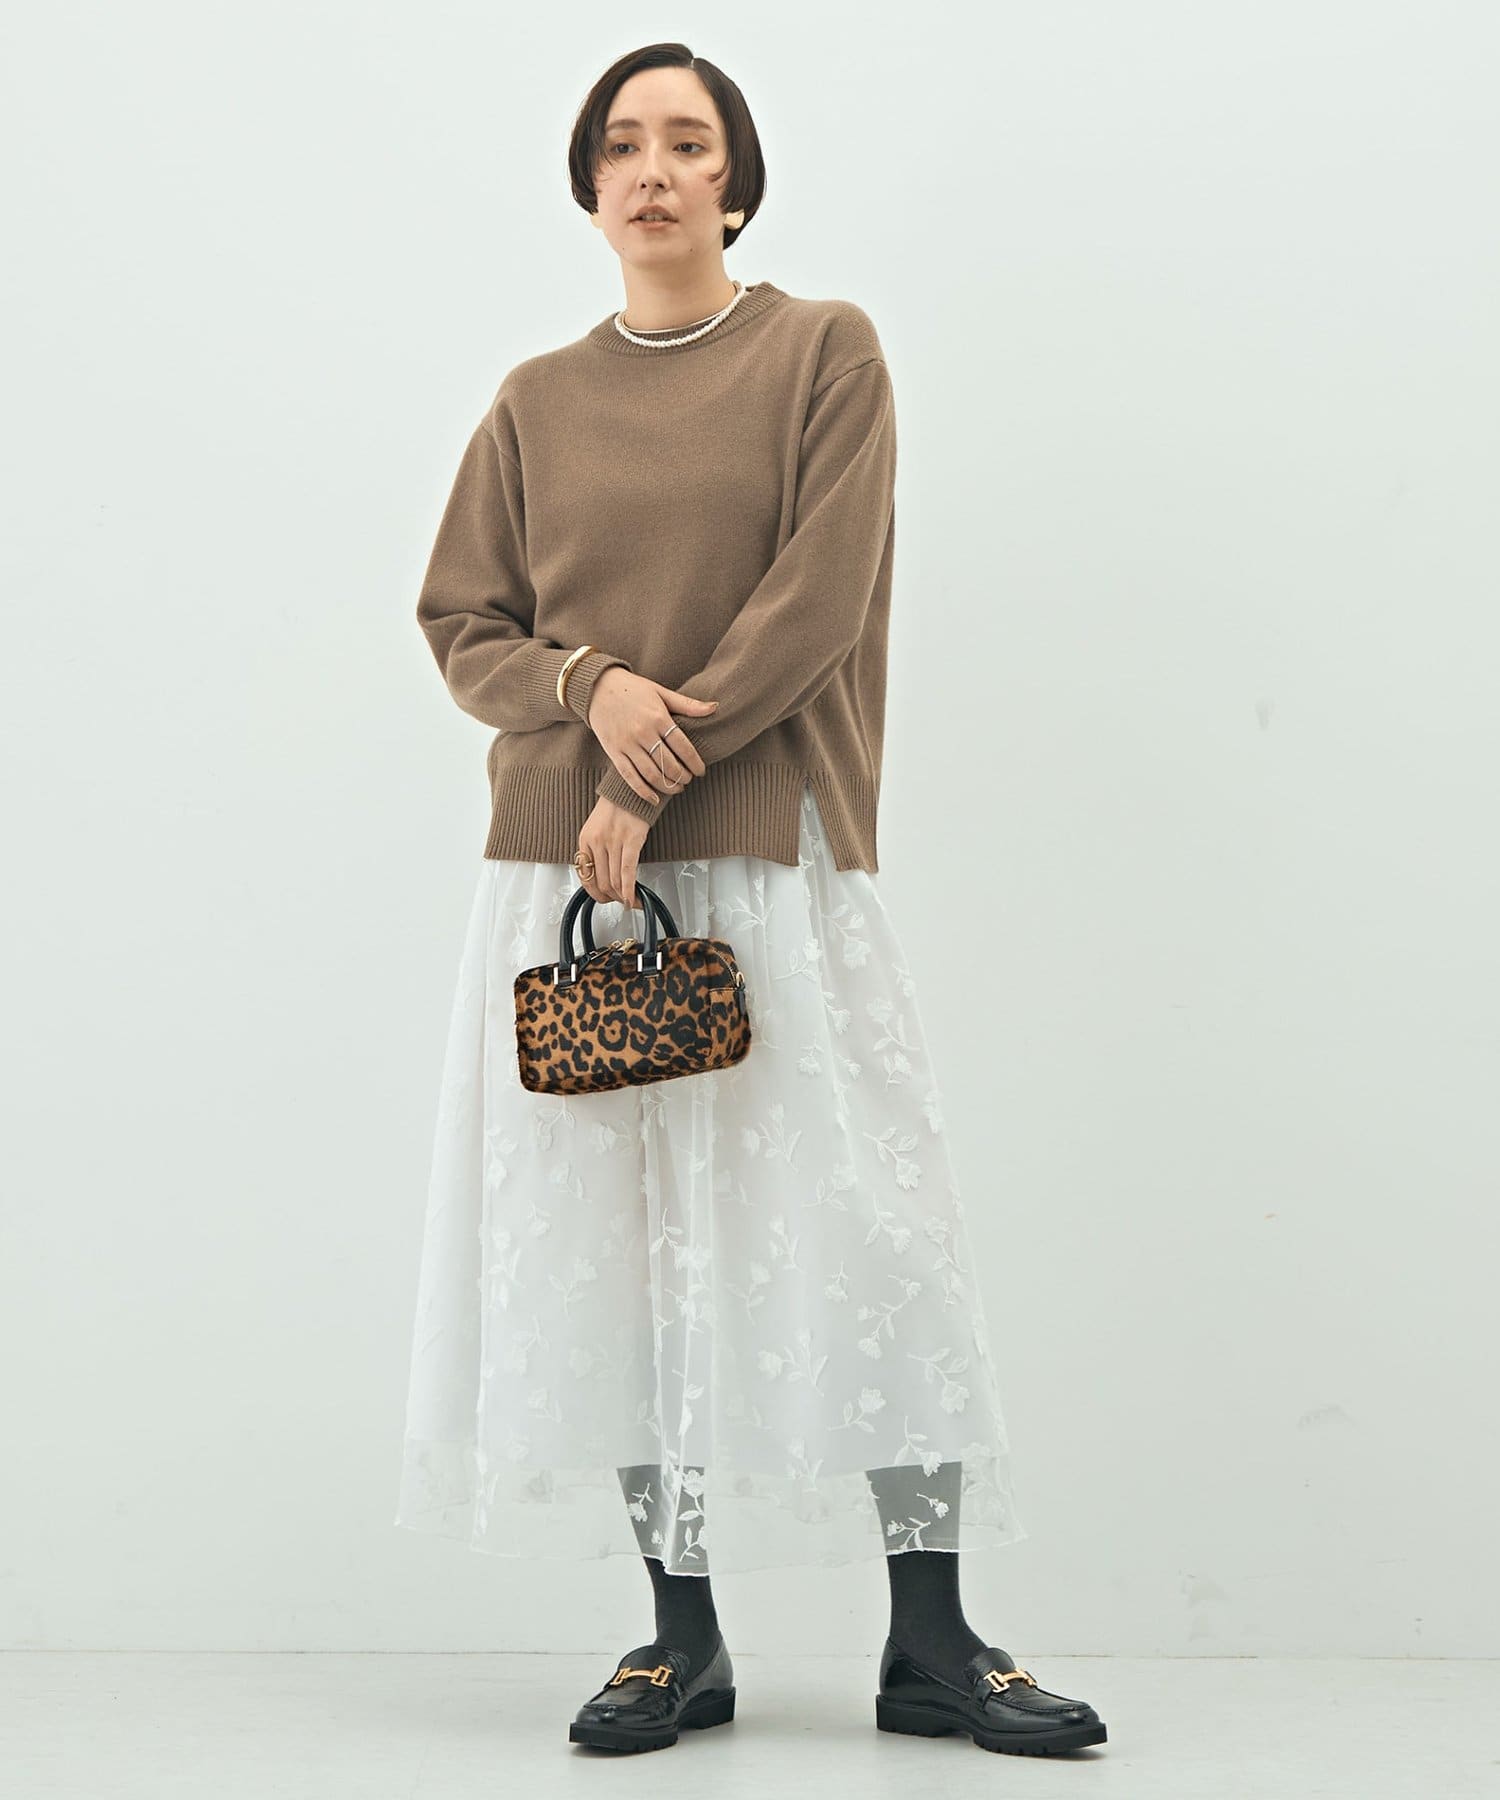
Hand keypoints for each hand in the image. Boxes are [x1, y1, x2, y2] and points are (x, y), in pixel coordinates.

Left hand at [576, 797, 651, 909]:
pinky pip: (628, 872)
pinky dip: (630, 889)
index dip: (594, 893)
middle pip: (602, 882)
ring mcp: (614, 841)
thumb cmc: (616, 808)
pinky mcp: (631, 840)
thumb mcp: (596, 828)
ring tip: (629, 901)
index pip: (585, 876)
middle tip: (619, 902)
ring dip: (623, 897)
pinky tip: (633, 898)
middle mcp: (597, 841)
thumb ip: (595, 851)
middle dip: (611, 897)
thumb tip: (601, 878)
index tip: (603, 899)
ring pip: (615, 880)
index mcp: (585, 839)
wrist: (631, 789)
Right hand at [586, 666, 717, 802]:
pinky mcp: (613, 752)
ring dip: (667, 786)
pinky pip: (629, 776)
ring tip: (677, 789)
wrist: (597, 687)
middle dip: (682, 777)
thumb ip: (687, 704)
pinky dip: (643, 791)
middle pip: (669, 763)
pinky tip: (654, 798)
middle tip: (689, 780)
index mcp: (658, 717)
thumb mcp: (661, 692)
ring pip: (651, 773)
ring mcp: (627, 743)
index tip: (701, 771)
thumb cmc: (633, 689)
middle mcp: (643, 732)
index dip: (695, 762)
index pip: (683, 746)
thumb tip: (715, 707)